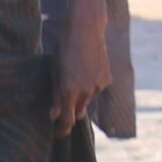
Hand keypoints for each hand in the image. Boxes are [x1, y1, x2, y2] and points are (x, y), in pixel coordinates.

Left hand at [52, 12, 109, 134]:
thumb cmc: (64, 47)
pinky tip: (85, 70)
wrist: (86, 27)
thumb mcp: (55, 70)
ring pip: (87, 100)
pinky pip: (96, 89)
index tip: (58, 134)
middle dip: (70, 112)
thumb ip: (56, 94)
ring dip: (80, 96)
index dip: (62, 129)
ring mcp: (98, 86)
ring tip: (74, 77)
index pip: (67, 119)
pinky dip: (90, 86)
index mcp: (69, 89)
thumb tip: (54, 116)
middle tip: (62, 110)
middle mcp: (86, 91)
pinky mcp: (107, 79)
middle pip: (78, 112)